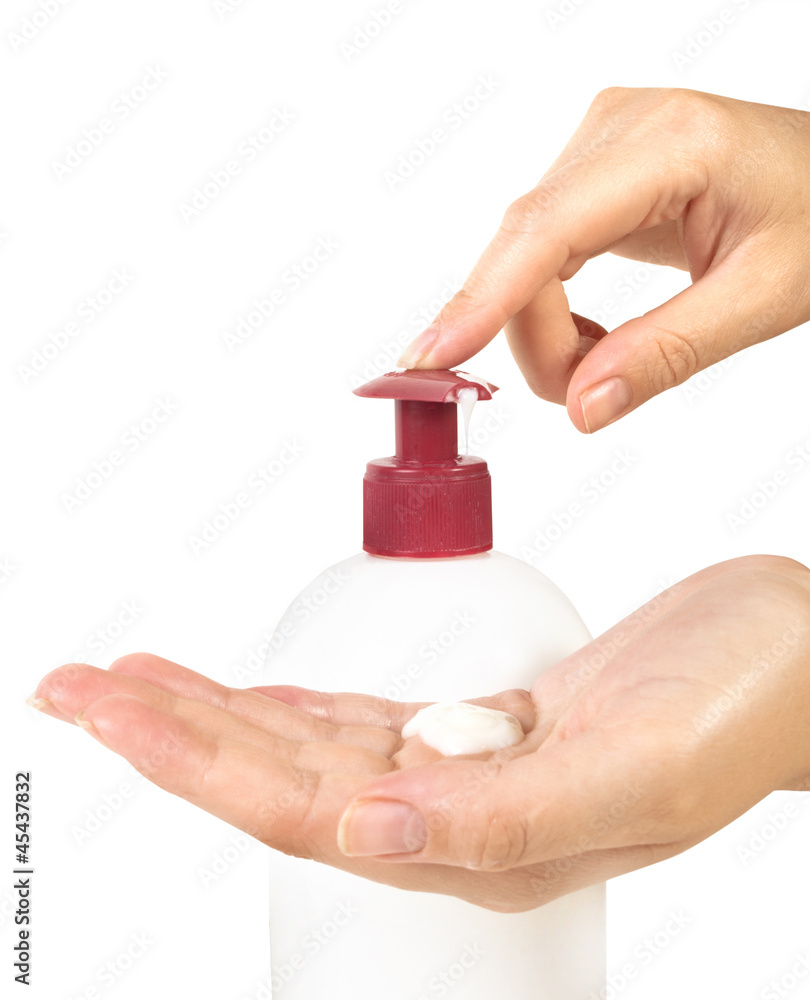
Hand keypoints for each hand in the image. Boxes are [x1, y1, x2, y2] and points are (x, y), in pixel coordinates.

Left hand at [29, 554, 809, 912]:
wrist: (795, 654)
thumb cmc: (747, 704)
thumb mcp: (641, 767)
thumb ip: (506, 816)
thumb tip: (368, 835)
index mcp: (485, 836)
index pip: (300, 803)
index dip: (194, 757)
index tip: (109, 705)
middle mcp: (461, 810)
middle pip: (280, 772)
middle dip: (171, 728)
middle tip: (77, 683)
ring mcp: (470, 762)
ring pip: (309, 742)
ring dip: (216, 709)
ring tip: (131, 677)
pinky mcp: (489, 719)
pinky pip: (362, 716)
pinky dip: (291, 699)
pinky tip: (248, 694)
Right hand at [397, 88, 809, 431]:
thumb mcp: (763, 297)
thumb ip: (666, 355)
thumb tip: (582, 408)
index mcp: (671, 144)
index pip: (549, 228)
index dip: (484, 297)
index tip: (432, 356)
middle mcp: (618, 130)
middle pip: (525, 251)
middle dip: (536, 338)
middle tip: (581, 395)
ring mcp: (597, 146)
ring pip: (523, 258)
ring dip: (543, 328)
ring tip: (602, 360)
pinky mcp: (589, 173)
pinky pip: (539, 253)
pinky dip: (550, 307)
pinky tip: (592, 330)